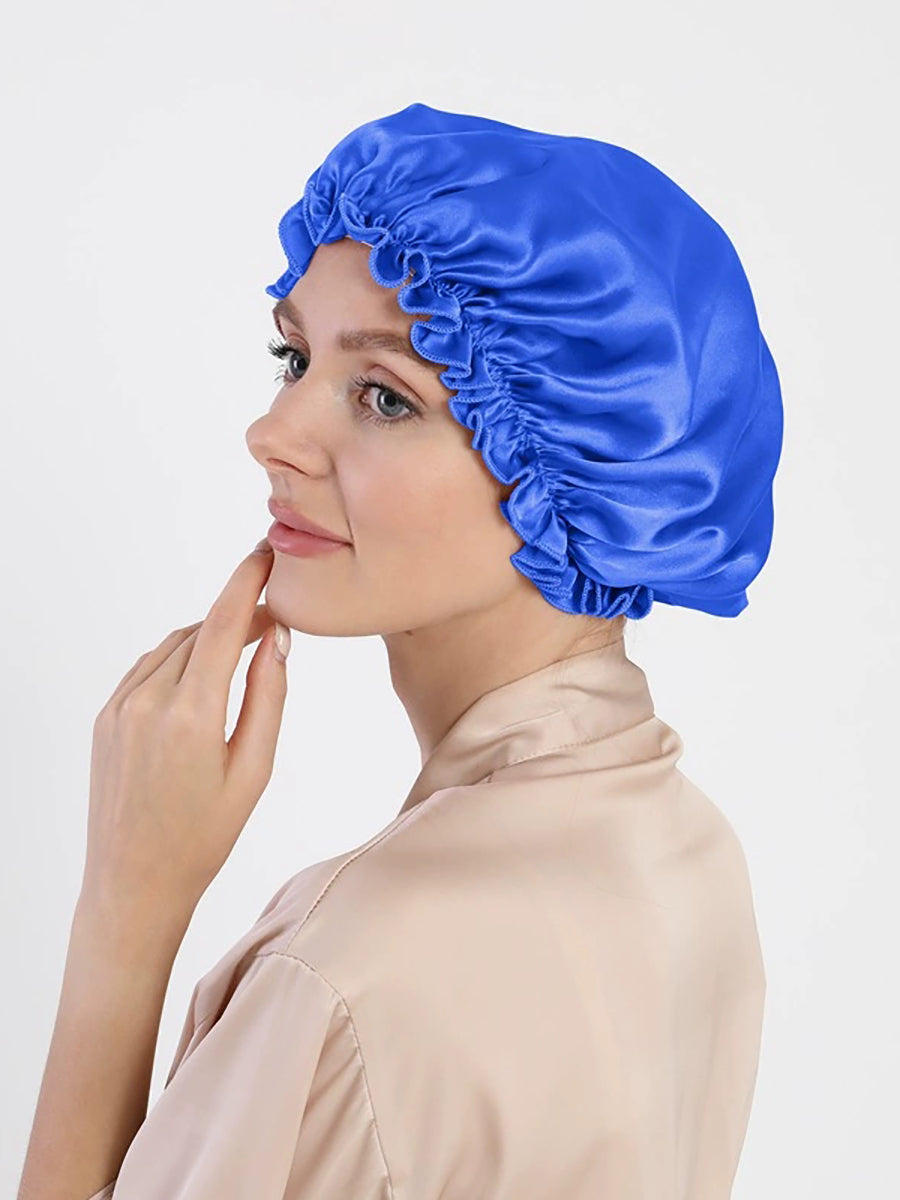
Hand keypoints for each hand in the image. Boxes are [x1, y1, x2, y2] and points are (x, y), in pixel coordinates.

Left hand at [81, 540, 289, 923]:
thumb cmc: (204, 835)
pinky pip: (148, 667)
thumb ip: (268, 696)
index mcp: (192, 715)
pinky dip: (178, 659)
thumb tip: (277, 637)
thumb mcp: (254, 770)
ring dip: (208, 639)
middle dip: (237, 617)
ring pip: (173, 646)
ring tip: (241, 657)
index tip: (266, 555)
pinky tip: (199, 682)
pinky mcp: (105, 716)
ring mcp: (119, 707)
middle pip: (201, 631)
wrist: (134, 880)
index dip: (247, 582)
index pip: (223, 624)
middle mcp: (148, 701)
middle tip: (274, 625)